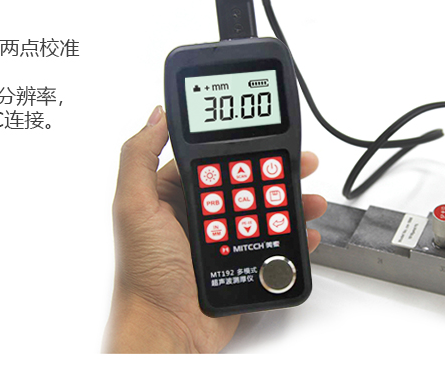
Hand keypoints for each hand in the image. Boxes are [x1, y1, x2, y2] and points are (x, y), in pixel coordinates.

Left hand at [103, 106, 327, 352]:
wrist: (167, 328)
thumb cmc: (144, 274)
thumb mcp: (133, 207)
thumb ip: (140, 157)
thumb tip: (156, 116)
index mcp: (171, 194)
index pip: (211, 159)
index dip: (240, 146)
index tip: (265, 136)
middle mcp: (198, 213)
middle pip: (245, 181)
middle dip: (275, 172)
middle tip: (302, 164)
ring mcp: (222, 238)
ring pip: (264, 210)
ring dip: (291, 202)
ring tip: (310, 199)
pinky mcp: (241, 262)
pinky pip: (273, 243)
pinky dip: (293, 236)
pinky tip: (304, 231)